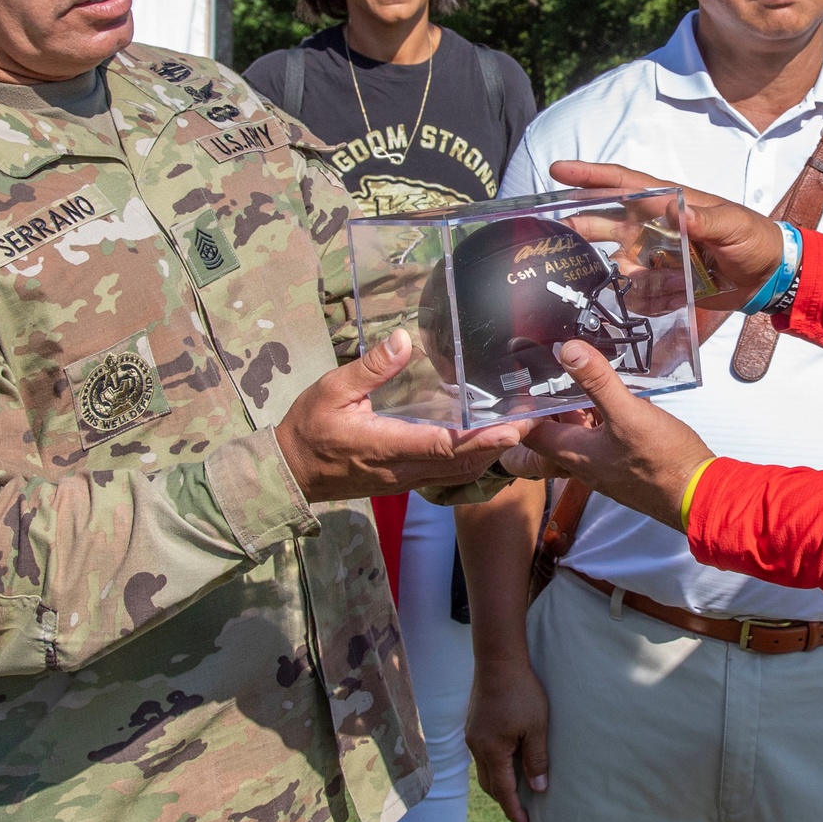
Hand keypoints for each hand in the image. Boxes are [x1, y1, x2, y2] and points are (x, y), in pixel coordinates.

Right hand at [276, 330, 525, 501]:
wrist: (291, 472)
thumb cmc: (309, 428)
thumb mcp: (331, 389)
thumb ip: (370, 367)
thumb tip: (404, 340)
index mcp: (384, 445)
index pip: (440, 446)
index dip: (478, 440)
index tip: (509, 429)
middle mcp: (400, 469)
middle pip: (460, 464)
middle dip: (497, 447)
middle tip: (531, 424)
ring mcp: (404, 480)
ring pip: (457, 473)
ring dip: (489, 456)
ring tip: (519, 432)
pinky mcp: (404, 482)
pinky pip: (446, 476)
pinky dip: (471, 462)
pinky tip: (487, 444)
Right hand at [466, 657, 550, 821]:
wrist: (497, 661)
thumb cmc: (522, 693)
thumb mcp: (537, 728)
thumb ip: (537, 759)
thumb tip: (538, 788)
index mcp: (492, 751)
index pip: (503, 791)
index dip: (514, 809)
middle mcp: (477, 747)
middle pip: (490, 784)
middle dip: (504, 800)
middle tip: (522, 811)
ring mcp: (472, 735)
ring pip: (485, 770)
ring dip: (499, 783)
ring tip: (517, 789)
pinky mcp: (473, 725)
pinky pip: (483, 755)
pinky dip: (495, 766)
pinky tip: (507, 762)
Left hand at [506, 339, 715, 527]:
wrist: (697, 495)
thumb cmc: (661, 460)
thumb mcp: (627, 413)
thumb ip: (597, 382)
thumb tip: (567, 350)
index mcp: (573, 452)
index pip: (529, 432)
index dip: (520, 409)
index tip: (519, 380)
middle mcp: (584, 462)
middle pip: (554, 430)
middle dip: (551, 401)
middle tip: (551, 368)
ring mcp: (606, 464)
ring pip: (582, 432)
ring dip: (580, 407)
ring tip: (582, 374)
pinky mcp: (626, 462)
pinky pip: (605, 436)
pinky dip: (604, 416)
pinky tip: (618, 396)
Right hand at [547, 159, 783, 307]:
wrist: (772, 277)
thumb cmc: (756, 240)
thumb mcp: (735, 226)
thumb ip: (707, 220)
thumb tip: (676, 211)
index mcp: (671, 203)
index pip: (625, 184)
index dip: (591, 176)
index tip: (558, 170)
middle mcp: (657, 227)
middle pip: (610, 220)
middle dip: (584, 224)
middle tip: (556, 232)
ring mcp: (659, 255)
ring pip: (620, 259)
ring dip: (610, 268)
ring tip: (597, 277)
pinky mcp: (666, 282)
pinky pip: (640, 290)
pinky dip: (639, 296)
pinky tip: (644, 301)